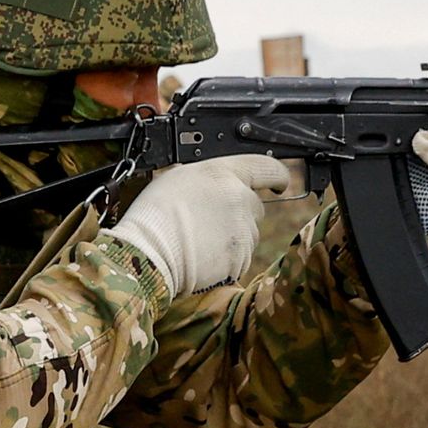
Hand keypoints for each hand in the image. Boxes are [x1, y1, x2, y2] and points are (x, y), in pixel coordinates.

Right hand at [103, 153, 289, 294]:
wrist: (149, 252)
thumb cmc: (154, 214)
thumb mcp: (177, 177)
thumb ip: (206, 177)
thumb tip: (211, 182)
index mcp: (224, 173)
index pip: (268, 168)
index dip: (277, 176)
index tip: (279, 183)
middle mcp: (240, 199)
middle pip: (254, 206)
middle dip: (240, 213)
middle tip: (211, 221)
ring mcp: (243, 230)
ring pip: (248, 233)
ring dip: (233, 237)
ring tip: (200, 241)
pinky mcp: (241, 258)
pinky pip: (240, 258)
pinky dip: (227, 259)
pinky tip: (202, 257)